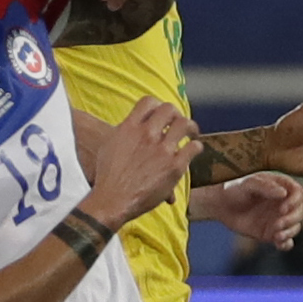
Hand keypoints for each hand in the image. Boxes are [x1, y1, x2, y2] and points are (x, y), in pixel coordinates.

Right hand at [82, 97, 200, 229]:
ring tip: (192, 133)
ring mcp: (162, 150)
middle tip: (178, 121)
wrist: (112, 199)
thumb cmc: (107, 176)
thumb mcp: (108, 146)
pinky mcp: (174, 166)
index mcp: (130, 127)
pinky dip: (195, 147)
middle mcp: (147, 135)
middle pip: (169, 110)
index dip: (157, 105)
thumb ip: (122, 133)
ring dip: (190, 127)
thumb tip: (129, 127)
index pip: (148, 102)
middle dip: (175, 114)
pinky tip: (193, 150)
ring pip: (184, 125)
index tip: (160, 113)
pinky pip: (192, 148)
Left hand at [193, 171, 302, 249]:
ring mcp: (279, 218)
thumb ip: (265, 186)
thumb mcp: (247, 184)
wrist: (221, 205)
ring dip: (289, 232)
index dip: (295, 202)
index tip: (282, 209)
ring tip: (276, 236)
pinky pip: (286, 240)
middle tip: (277, 225)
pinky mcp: (272, 232)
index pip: (299, 194)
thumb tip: (283, 193)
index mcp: (281, 187)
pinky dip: (286, 244)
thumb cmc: (234, 190)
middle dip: (292, 220)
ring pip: (295, 227)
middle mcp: (283, 203)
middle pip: (300, 212)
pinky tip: (279, 244)